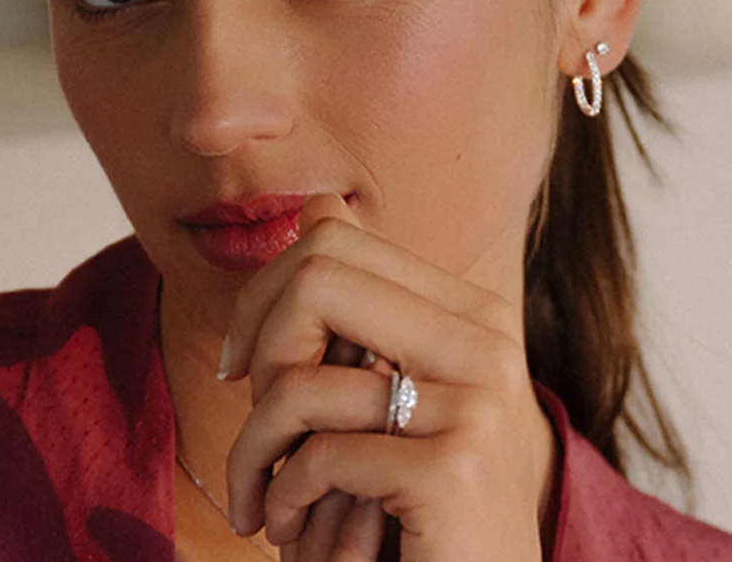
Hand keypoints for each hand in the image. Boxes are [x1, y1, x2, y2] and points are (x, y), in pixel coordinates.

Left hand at [220, 193, 549, 561]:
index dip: (265, 294)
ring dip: (254, 449)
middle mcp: (484, 340)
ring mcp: (475, 403)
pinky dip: (282, 499)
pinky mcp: (452, 471)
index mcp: (472, 310)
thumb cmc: (422, 502)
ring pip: (301, 378)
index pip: (334, 241)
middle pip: (315, 277)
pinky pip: (316, 456)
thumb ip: (364, 304)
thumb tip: (319, 205)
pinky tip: (291, 526)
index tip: (247, 362)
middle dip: (259, 347)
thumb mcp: (399, 391)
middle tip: (253, 412)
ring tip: (259, 492)